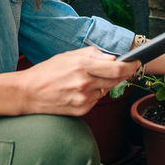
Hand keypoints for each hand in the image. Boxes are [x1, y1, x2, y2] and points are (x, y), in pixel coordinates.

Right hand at [16, 47, 139, 115]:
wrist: (27, 93)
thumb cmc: (46, 72)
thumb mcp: (68, 56)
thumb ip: (92, 54)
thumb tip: (111, 56)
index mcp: (82, 66)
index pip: (118, 67)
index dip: (131, 65)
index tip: (136, 62)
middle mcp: (85, 83)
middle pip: (117, 80)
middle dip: (121, 74)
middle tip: (119, 70)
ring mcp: (84, 98)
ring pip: (106, 90)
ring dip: (103, 85)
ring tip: (85, 80)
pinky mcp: (81, 110)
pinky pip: (95, 100)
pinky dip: (92, 95)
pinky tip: (78, 91)